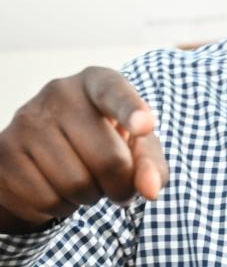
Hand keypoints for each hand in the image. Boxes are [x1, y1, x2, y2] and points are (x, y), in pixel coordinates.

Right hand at [0, 67, 167, 233]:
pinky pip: (46, 200)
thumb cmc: (105, 141)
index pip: (115, 93)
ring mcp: (25, 122)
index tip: (146, 126)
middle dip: (120, 185)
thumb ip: (150, 163)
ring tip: (85, 180)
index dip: (132, 112)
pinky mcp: (3, 154)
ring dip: (89, 197)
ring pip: (76, 185)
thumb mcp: (134, 145)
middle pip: (108, 159)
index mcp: (96, 81)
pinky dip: (61, 207)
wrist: (46, 151)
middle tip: (117, 184)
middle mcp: (58, 93)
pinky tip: (58, 188)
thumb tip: (150, 189)